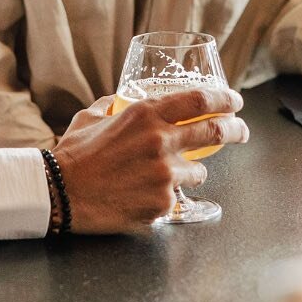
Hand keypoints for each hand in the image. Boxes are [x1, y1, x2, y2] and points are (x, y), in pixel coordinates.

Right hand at [52, 87, 248, 233]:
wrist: (61, 192)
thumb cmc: (74, 154)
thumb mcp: (91, 117)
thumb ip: (112, 106)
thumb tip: (120, 101)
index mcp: (143, 114)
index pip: (198, 100)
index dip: (223, 99)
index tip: (234, 101)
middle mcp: (160, 141)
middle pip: (214, 131)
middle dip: (235, 129)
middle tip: (240, 130)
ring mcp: (164, 174)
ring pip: (199, 171)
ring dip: (192, 170)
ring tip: (169, 173)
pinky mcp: (162, 203)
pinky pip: (177, 197)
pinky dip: (168, 194)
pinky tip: (145, 192)